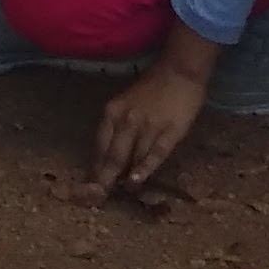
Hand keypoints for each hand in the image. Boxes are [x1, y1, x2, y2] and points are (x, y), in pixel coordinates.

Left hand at [92, 50, 210, 189]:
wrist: (179, 71)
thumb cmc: (152, 88)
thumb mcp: (126, 104)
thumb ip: (118, 128)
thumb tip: (111, 158)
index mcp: (112, 112)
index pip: (100, 146)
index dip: (95, 168)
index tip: (89, 187)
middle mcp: (126, 120)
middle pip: (112, 156)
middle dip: (104, 179)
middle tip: (98, 198)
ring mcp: (147, 126)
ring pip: (131, 157)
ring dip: (124, 178)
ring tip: (119, 193)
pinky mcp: (169, 131)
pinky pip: (154, 154)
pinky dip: (144, 168)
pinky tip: (137, 181)